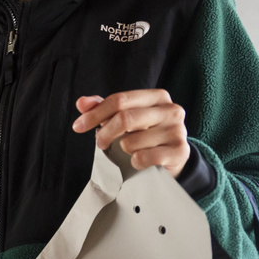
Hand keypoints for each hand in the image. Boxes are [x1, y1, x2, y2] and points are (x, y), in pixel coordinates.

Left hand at [71, 90, 189, 176]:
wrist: (173, 157)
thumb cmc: (146, 133)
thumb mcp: (126, 117)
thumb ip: (103, 107)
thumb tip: (82, 103)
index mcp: (157, 96)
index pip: (119, 100)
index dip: (95, 113)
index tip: (78, 126)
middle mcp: (170, 110)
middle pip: (125, 118)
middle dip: (105, 133)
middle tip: (100, 143)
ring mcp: (177, 131)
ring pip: (132, 142)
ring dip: (123, 150)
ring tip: (129, 150)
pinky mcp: (179, 151)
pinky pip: (143, 158)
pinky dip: (134, 162)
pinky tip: (139, 160)